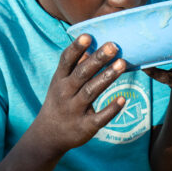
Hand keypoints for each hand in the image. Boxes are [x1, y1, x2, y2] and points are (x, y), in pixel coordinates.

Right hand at [32, 35, 125, 154]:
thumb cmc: (60, 100)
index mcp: (60, 80)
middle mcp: (65, 93)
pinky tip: (122, 99)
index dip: (76, 48)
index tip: (88, 35)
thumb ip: (75, 65)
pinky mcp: (85, 126)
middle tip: (113, 46)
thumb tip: (91, 44)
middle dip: (97, 59)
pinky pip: (99, 117)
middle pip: (82, 74)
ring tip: (122, 63)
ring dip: (107, 77)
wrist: (49, 135)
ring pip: (91, 91)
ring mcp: (75, 110)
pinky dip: (111, 109)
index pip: (67, 60)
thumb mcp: (61, 82)